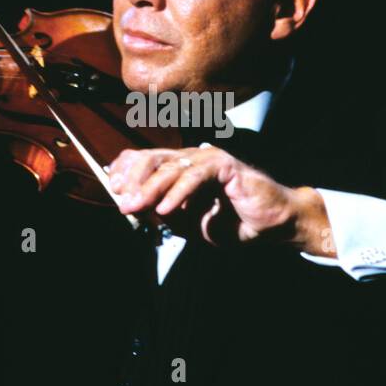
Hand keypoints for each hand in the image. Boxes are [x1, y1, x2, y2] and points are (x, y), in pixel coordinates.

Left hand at [106, 145, 334, 254]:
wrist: (272, 227)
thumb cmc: (233, 224)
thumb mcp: (188, 224)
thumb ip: (163, 213)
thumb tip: (133, 206)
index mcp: (183, 169)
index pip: (146, 160)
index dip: (127, 171)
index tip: (113, 190)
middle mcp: (193, 159)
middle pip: (153, 158)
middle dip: (133, 180)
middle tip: (122, 201)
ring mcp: (209, 159)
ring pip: (172, 167)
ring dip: (150, 188)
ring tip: (135, 206)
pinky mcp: (226, 165)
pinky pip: (196, 176)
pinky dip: (179, 192)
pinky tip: (167, 208)